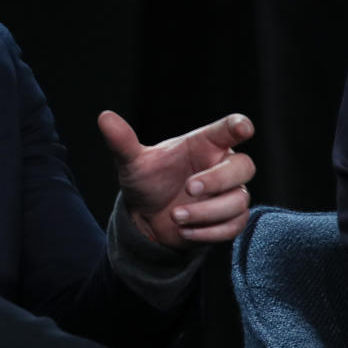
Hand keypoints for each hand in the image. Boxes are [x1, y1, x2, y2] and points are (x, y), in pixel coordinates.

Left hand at [98, 110, 255, 248]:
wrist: (147, 218)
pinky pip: (234, 226)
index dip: (239, 127)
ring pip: (239, 200)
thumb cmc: (146, 181)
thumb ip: (122, 142)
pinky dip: (209, 231)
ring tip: (175, 215)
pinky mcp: (231, 219)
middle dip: (219, 179)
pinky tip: (184, 230)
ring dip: (207, 211)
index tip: (242, 129)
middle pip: (243, 166)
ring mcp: (230, 193)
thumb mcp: (132, 162)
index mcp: (203, 145)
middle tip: (189, 187)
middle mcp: (221, 166)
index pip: (229, 130)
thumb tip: (104, 117)